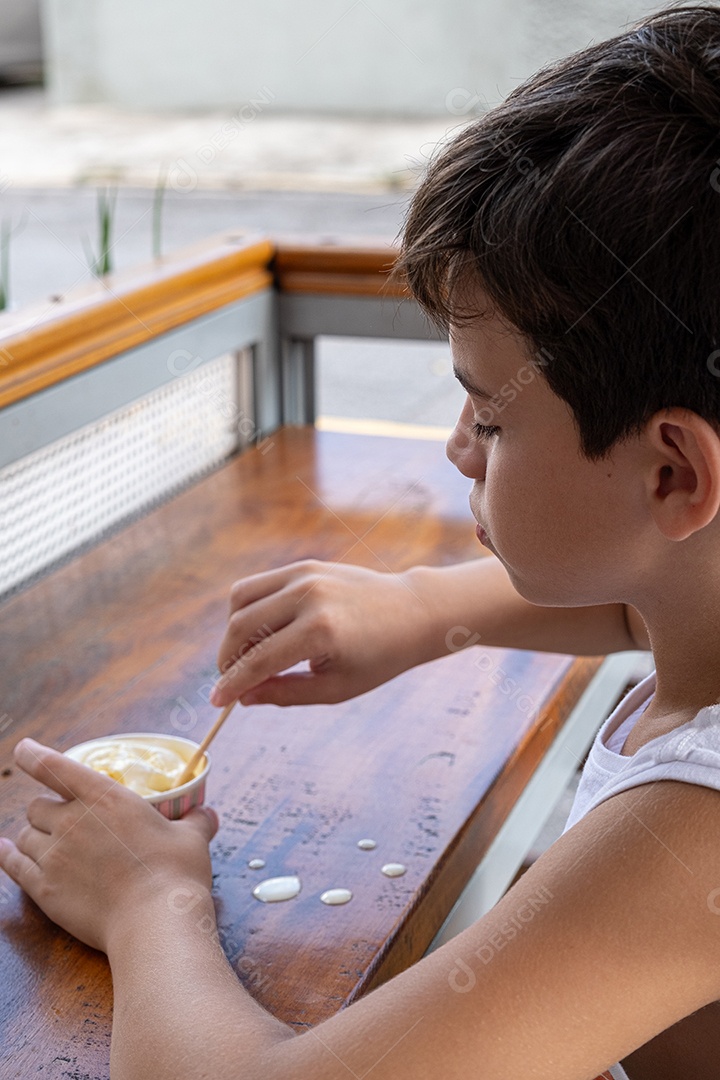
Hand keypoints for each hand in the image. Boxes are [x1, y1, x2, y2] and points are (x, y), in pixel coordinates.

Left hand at [0, 739, 218, 953]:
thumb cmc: (175, 874)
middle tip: (64, 820)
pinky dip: (7, 856)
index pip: (54, 766)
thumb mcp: (192, 838)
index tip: (23, 748)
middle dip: (46, 809)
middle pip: (37, 806)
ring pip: (23, 835)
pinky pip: (13, 866)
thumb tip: (207, 814)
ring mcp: (54, 856)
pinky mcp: (44, 890)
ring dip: (31, 835)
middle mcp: (72, 820)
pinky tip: (5, 851)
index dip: (32, 754)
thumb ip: (194, 821)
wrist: (155, 922)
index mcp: (104, 797)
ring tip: (44, 842)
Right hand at [212, 559, 435, 707]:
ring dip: (232, 631)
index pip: (259, 661)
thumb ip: (286, 693)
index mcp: (321, 632)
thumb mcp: (336, 688)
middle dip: (227, 659)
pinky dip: (247, 609)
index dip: (233, 684)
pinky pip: (257, 585)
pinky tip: (260, 631)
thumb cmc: (379, 657)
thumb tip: (243, 698)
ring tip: (245, 656)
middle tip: (231, 681)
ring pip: (240, 600)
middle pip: (241, 627)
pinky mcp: (305, 566)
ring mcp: (305, 575)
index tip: (217, 701)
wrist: (412, 612)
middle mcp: (309, 597)